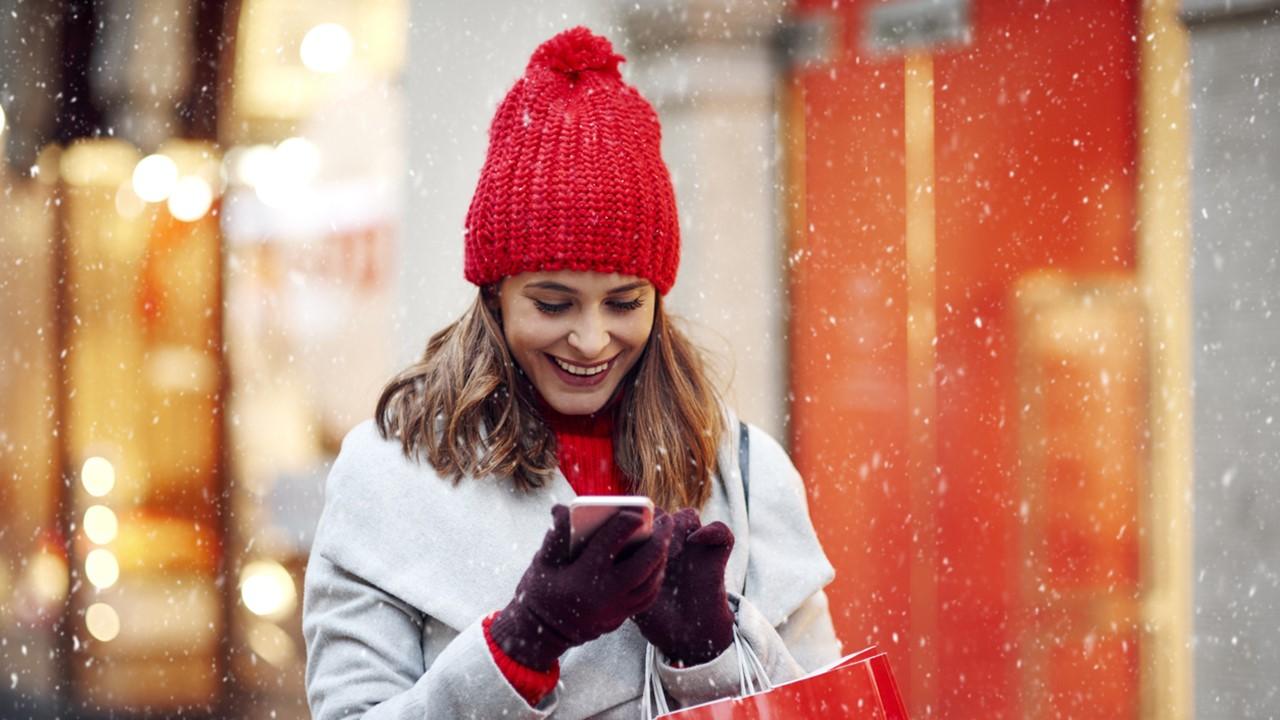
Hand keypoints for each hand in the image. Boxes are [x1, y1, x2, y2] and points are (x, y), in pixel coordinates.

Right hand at [490, 504, 672, 669]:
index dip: (626, 522)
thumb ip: (556, 533)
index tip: (636, 511)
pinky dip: (656, 579)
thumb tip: (563, 509)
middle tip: (666, 521)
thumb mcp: (543, 561)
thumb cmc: (541, 591)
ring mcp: (615, 609)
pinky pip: (648, 598)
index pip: (612, 541)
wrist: (541, 633)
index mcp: (583, 575)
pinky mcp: (620, 619)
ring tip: (665, 539)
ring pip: (651, 582)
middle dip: (659, 539)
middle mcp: (604, 594)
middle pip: (643, 563)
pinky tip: (657, 564)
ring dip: (662, 559)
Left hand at [632, 508, 734, 665]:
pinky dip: (712, 530)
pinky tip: (696, 541)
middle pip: (663, 514)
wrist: (687, 636)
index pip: (640, 519)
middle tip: (650, 542)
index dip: (633, 523)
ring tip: (672, 547)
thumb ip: (622, 576)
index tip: (628, 540)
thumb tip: (606, 555)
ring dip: (679, 525)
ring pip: (689, 515)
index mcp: (649, 549)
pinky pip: (722, 531)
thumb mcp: (631, 598)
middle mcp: (672, 543)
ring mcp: (695, 548)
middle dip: (655, 523)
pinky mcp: (716, 556)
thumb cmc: (656, 617)